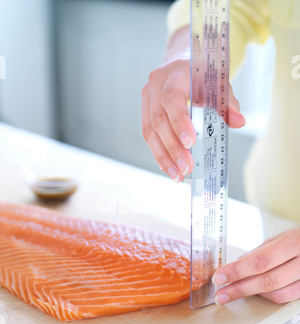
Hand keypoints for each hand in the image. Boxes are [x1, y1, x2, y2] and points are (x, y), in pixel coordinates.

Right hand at [141, 28, 245, 181]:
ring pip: (149, 131)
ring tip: (177, 175)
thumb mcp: (219, 82)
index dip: (179, 121)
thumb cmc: (202, 73)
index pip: (171, 98)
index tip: (190, 143)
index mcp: (175, 73)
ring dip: (163, 156)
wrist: (181, 59)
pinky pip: (148, 134)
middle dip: (173, 147)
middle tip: (187, 168)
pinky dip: (158, 152)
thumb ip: (228, 103)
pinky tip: (168, 167)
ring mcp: (147, 98)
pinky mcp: (144, 110)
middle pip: (158, 120)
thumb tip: (240, 122)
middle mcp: (155, 84)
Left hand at [213, 228, 299, 304]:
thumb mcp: (280, 238)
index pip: (261, 260)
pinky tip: (254, 292)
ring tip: (233, 293)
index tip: (219, 277)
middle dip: (240, 289)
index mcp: (294, 241)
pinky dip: (267, 297)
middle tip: (221, 294)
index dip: (237, 271)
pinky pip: (286, 298)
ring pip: (277, 294)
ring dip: (251, 295)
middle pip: (268, 280)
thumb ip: (258, 252)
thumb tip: (233, 267)